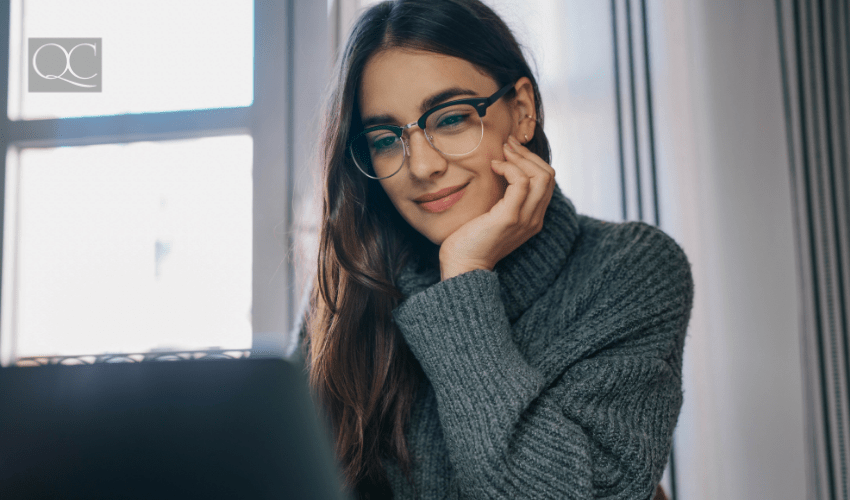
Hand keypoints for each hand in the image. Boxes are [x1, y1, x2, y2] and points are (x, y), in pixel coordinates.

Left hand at [439, 135, 556, 279]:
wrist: (462, 266)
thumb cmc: (470, 240)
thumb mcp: (492, 215)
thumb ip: (501, 198)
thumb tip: (497, 169)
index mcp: (532, 218)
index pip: (546, 181)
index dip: (531, 160)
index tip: (510, 149)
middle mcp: (534, 219)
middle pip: (548, 175)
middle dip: (527, 154)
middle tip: (507, 144)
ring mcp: (524, 219)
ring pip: (540, 177)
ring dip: (520, 158)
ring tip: (502, 151)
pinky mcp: (509, 218)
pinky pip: (521, 183)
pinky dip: (509, 168)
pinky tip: (494, 166)